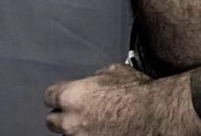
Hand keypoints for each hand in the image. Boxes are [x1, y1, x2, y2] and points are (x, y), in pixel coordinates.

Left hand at [44, 63, 200, 135]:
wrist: (151, 114)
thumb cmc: (135, 92)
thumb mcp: (115, 71)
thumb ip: (96, 77)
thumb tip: (94, 81)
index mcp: (72, 96)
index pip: (49, 95)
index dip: (58, 93)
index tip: (64, 94)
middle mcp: (70, 121)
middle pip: (51, 121)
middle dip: (62, 115)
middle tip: (77, 110)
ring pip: (68, 135)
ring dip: (76, 128)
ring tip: (94, 121)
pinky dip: (89, 135)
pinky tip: (102, 129)